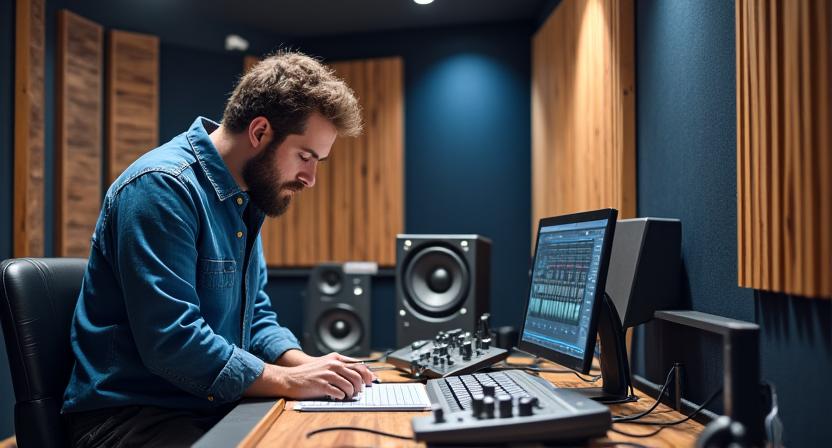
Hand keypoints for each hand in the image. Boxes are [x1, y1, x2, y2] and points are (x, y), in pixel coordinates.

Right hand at [248, 352, 375, 399]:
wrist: (291, 378)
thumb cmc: (310, 373)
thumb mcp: (326, 364)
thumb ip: (341, 366)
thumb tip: (361, 373)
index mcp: (336, 358)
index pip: (359, 364)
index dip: (368, 374)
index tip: (372, 381)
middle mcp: (333, 364)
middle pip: (357, 374)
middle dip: (361, 385)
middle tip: (359, 391)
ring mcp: (327, 374)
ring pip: (349, 384)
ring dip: (351, 392)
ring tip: (348, 395)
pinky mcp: (321, 385)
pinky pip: (338, 392)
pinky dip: (341, 396)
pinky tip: (339, 396)